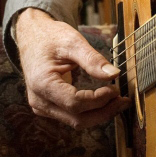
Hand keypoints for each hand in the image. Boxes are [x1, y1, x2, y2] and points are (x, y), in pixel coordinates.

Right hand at [15, 7, 130, 128]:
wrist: (32, 36)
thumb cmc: (50, 37)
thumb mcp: (72, 42)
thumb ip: (93, 59)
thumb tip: (114, 74)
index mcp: (42, 84)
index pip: (74, 103)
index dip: (98, 99)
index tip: (116, 89)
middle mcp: (39, 101)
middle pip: (76, 118)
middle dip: (103, 112)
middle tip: (124, 100)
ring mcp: (42, 106)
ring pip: (75, 121)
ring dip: (99, 114)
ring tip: (118, 101)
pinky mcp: (49, 106)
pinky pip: (71, 115)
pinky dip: (90, 111)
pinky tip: (104, 102)